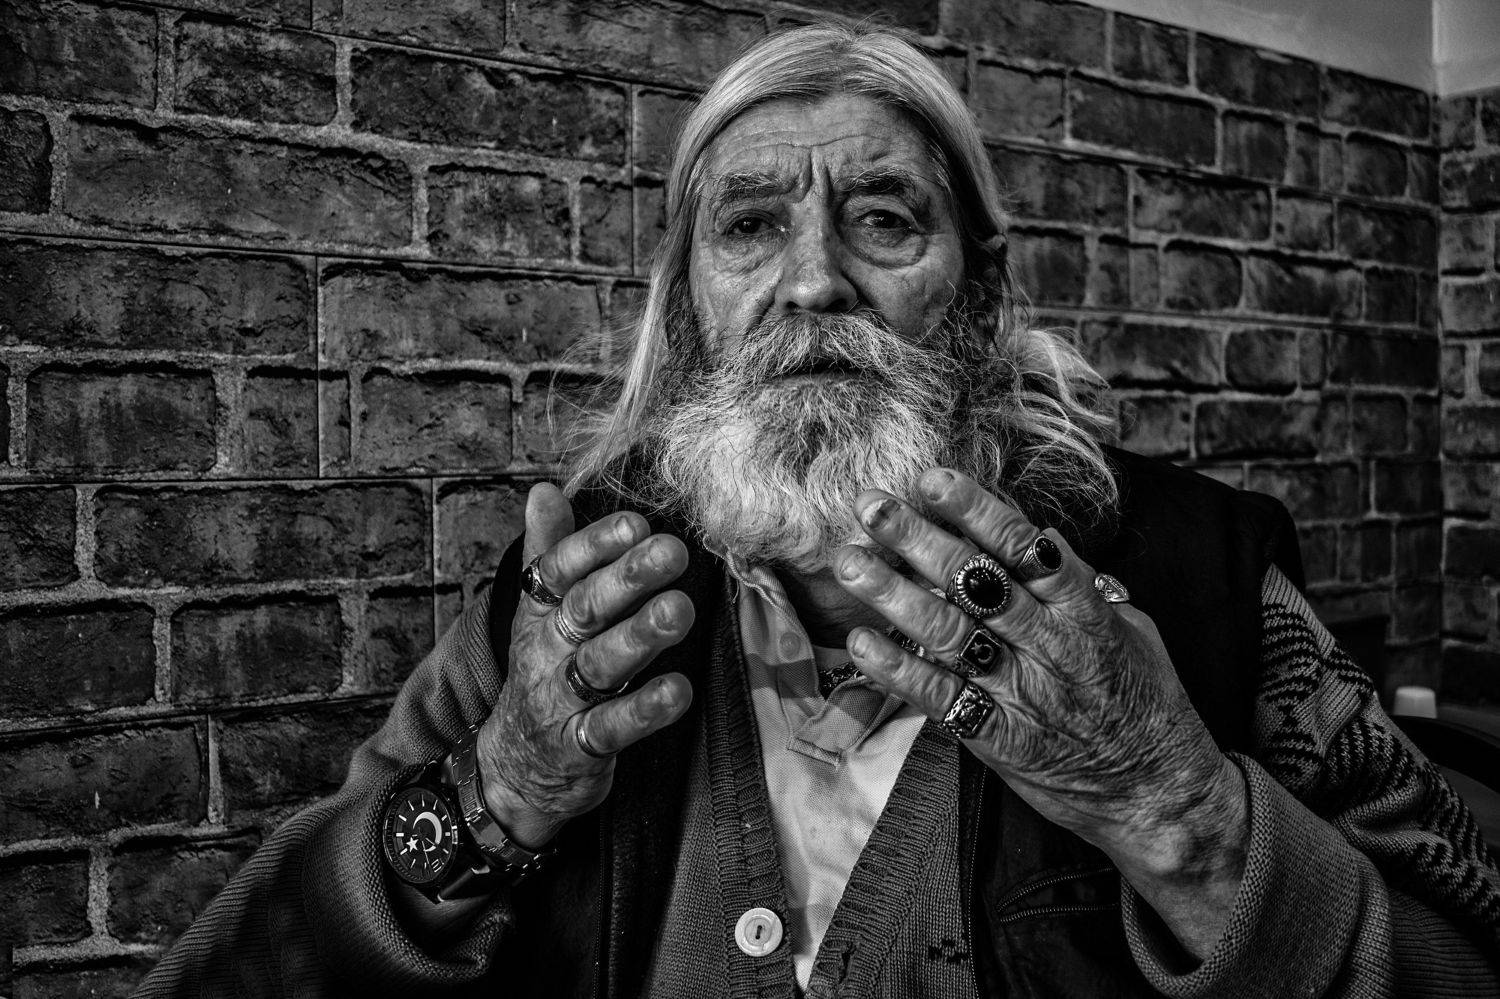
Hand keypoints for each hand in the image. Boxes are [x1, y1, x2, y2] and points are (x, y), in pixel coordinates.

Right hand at [476, 483, 695, 849]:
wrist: (515, 768)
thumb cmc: (545, 671)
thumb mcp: (539, 613)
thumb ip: (549, 551)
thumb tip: (543, 489)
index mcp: (539, 613)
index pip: (559, 571)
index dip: (594, 546)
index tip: (635, 523)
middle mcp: (546, 651)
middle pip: (585, 609)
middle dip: (627, 579)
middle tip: (672, 552)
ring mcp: (561, 700)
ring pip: (600, 664)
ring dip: (640, 636)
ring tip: (679, 610)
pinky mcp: (580, 748)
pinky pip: (612, 727)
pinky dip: (644, 710)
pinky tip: (678, 690)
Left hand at [832, 468, 1246, 956]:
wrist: (1157, 792)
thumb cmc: (1144, 700)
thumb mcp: (1128, 626)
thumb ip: (1076, 585)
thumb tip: (1032, 538)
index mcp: (1084, 607)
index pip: (1023, 545)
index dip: (975, 509)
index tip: (931, 479)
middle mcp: (1049, 643)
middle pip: (975, 580)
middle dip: (918, 538)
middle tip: (871, 505)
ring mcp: (1021, 691)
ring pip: (949, 632)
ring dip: (893, 594)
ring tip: (849, 562)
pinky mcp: (998, 738)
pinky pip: (940, 698)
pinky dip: (897, 670)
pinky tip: (860, 642)